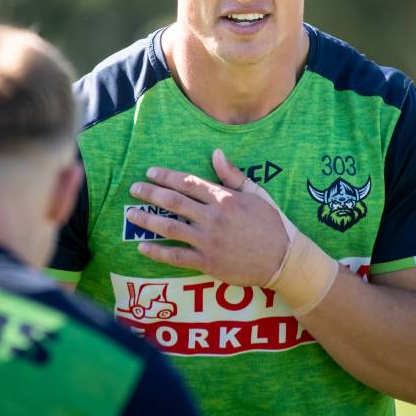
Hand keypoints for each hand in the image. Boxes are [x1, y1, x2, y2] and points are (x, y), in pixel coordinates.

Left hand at [127, 148, 289, 286]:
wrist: (283, 259)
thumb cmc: (272, 223)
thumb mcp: (256, 193)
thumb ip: (233, 174)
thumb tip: (216, 152)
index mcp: (224, 198)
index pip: (188, 183)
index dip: (166, 177)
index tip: (150, 173)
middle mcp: (213, 218)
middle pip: (174, 203)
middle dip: (150, 194)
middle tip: (134, 189)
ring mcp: (209, 241)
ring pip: (171, 228)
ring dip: (148, 220)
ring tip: (132, 215)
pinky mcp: (208, 263)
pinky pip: (176, 257)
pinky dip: (157, 252)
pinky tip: (142, 246)